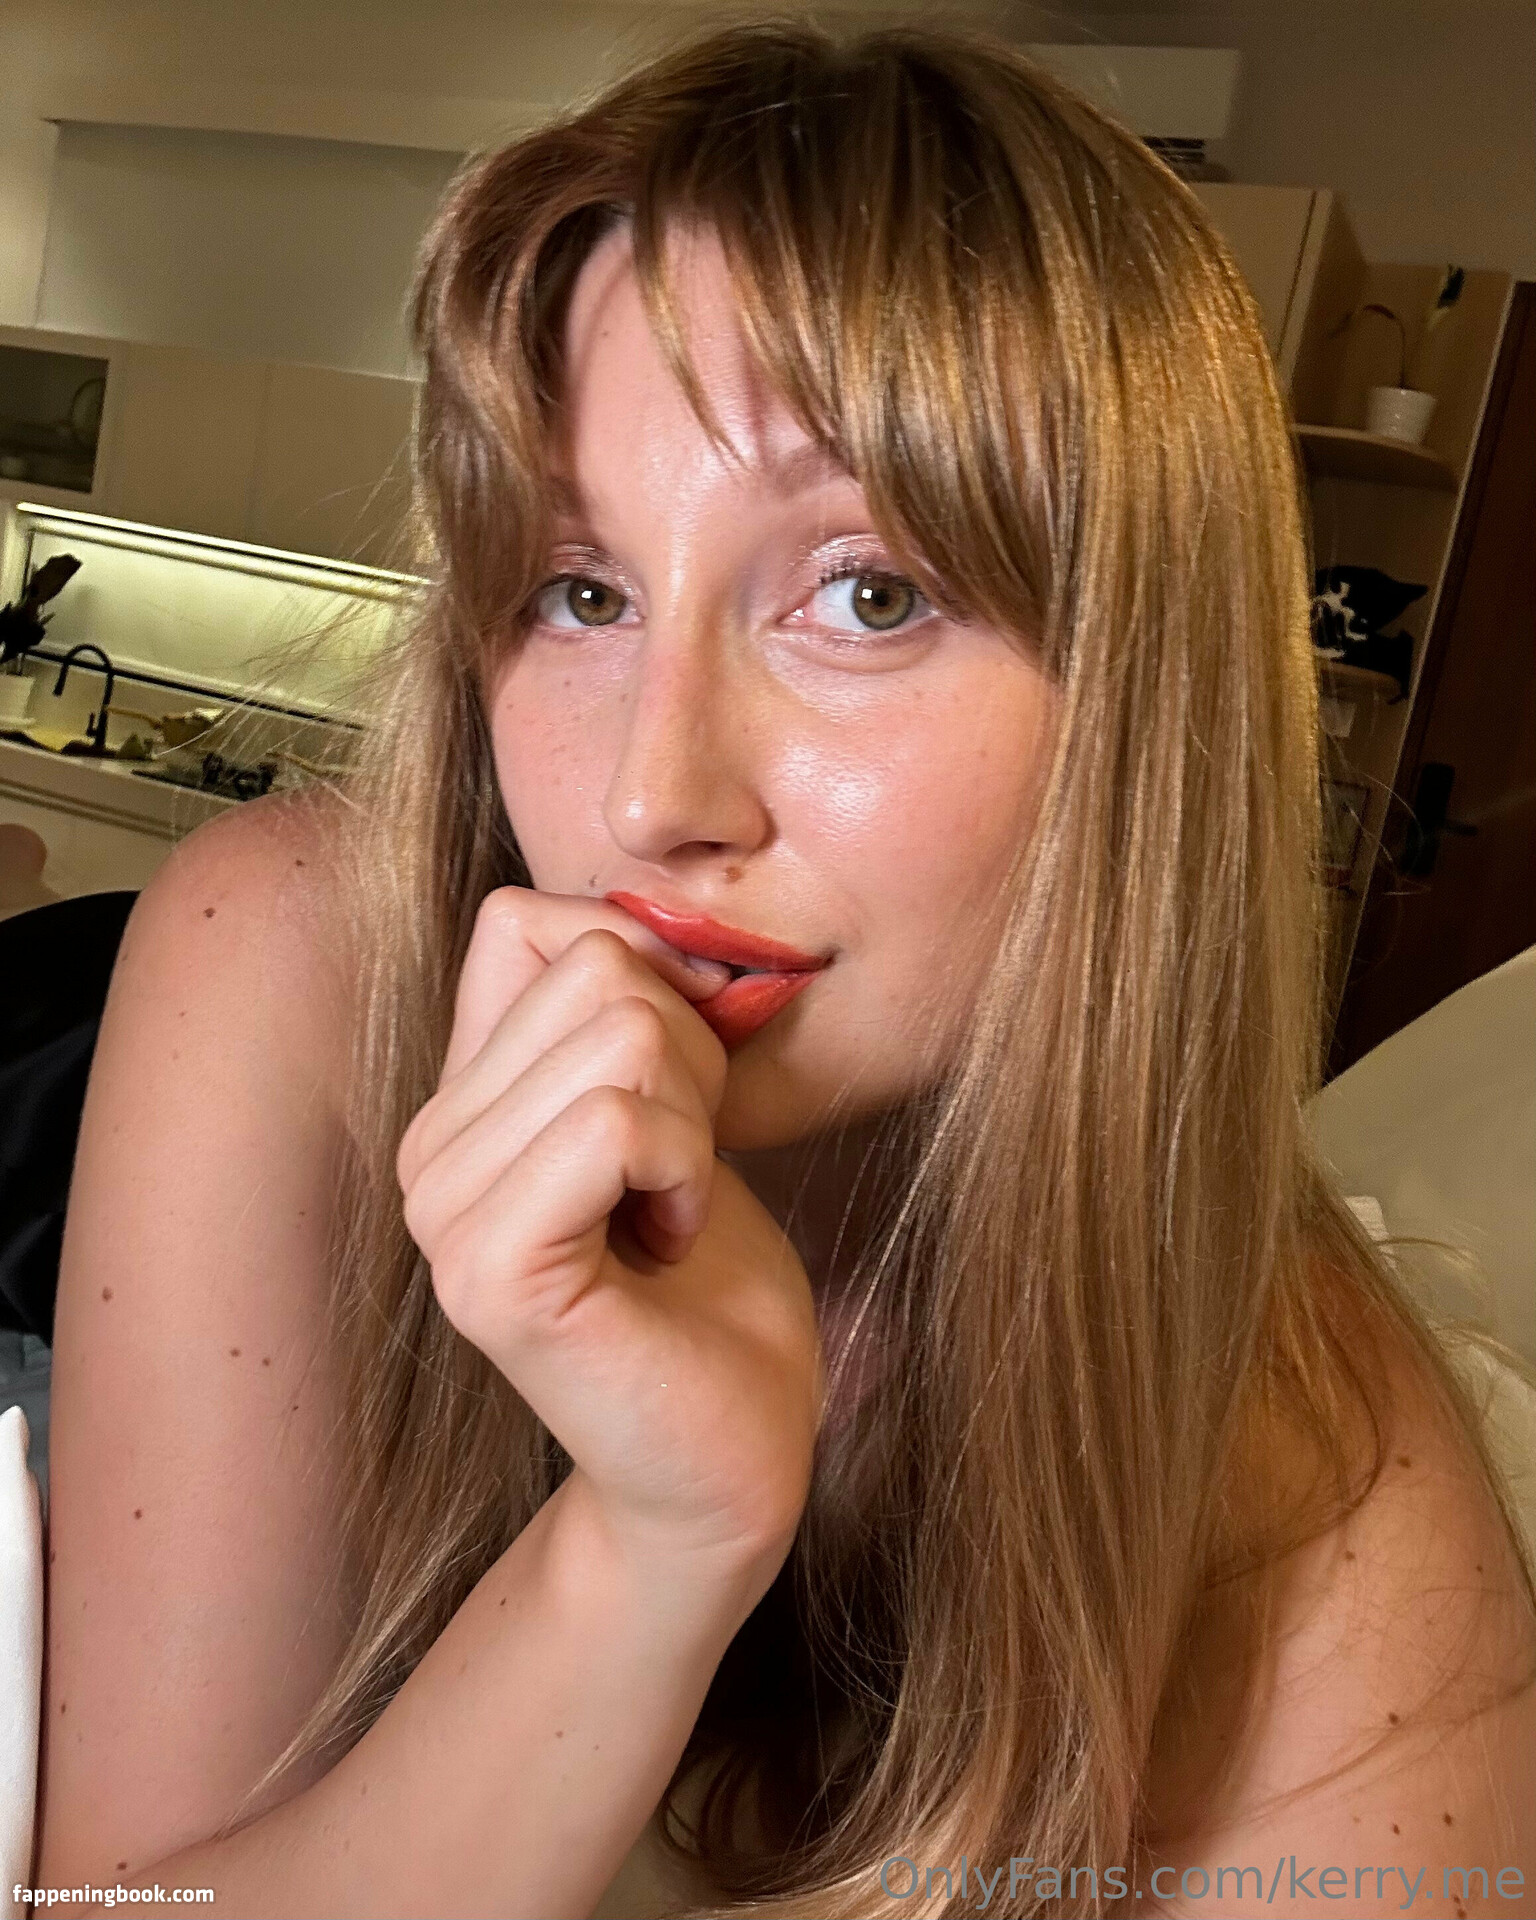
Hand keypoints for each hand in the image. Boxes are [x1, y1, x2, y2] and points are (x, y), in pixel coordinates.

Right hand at [396, 888, 824, 1575]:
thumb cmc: (713, 1280)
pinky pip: (615, 1121)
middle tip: (679, 1171)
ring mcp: (443, 1213)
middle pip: (592, 965)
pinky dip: (685, 1168)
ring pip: (618, 1034)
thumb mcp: (677, 1104)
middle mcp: (427, 1149)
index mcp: (460, 1101)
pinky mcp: (489, 1271)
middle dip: (690, 1056)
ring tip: (669, 1211)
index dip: (646, 970)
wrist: (732, 1448)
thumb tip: (652, 906)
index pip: (527, 919)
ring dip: (692, 1121)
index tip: (681, 1087)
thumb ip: (628, 1008)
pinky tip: (671, 1239)